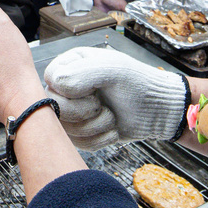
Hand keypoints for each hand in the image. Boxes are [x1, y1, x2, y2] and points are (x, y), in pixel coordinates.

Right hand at [43, 47, 187, 148]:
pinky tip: (112, 128)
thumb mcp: (112, 69)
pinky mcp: (81, 132)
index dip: (67, 90)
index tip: (92, 90)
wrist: (157, 111)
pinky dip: (99, 139)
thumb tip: (55, 85)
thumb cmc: (138, 84)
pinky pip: (77, 143)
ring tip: (111, 116)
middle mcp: (68, 87)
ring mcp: (73, 110)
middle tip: (101, 106)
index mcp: (72, 64)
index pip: (50, 78)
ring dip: (93, 127)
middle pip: (53, 106)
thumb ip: (80, 73)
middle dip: (82, 112)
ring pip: (64, 128)